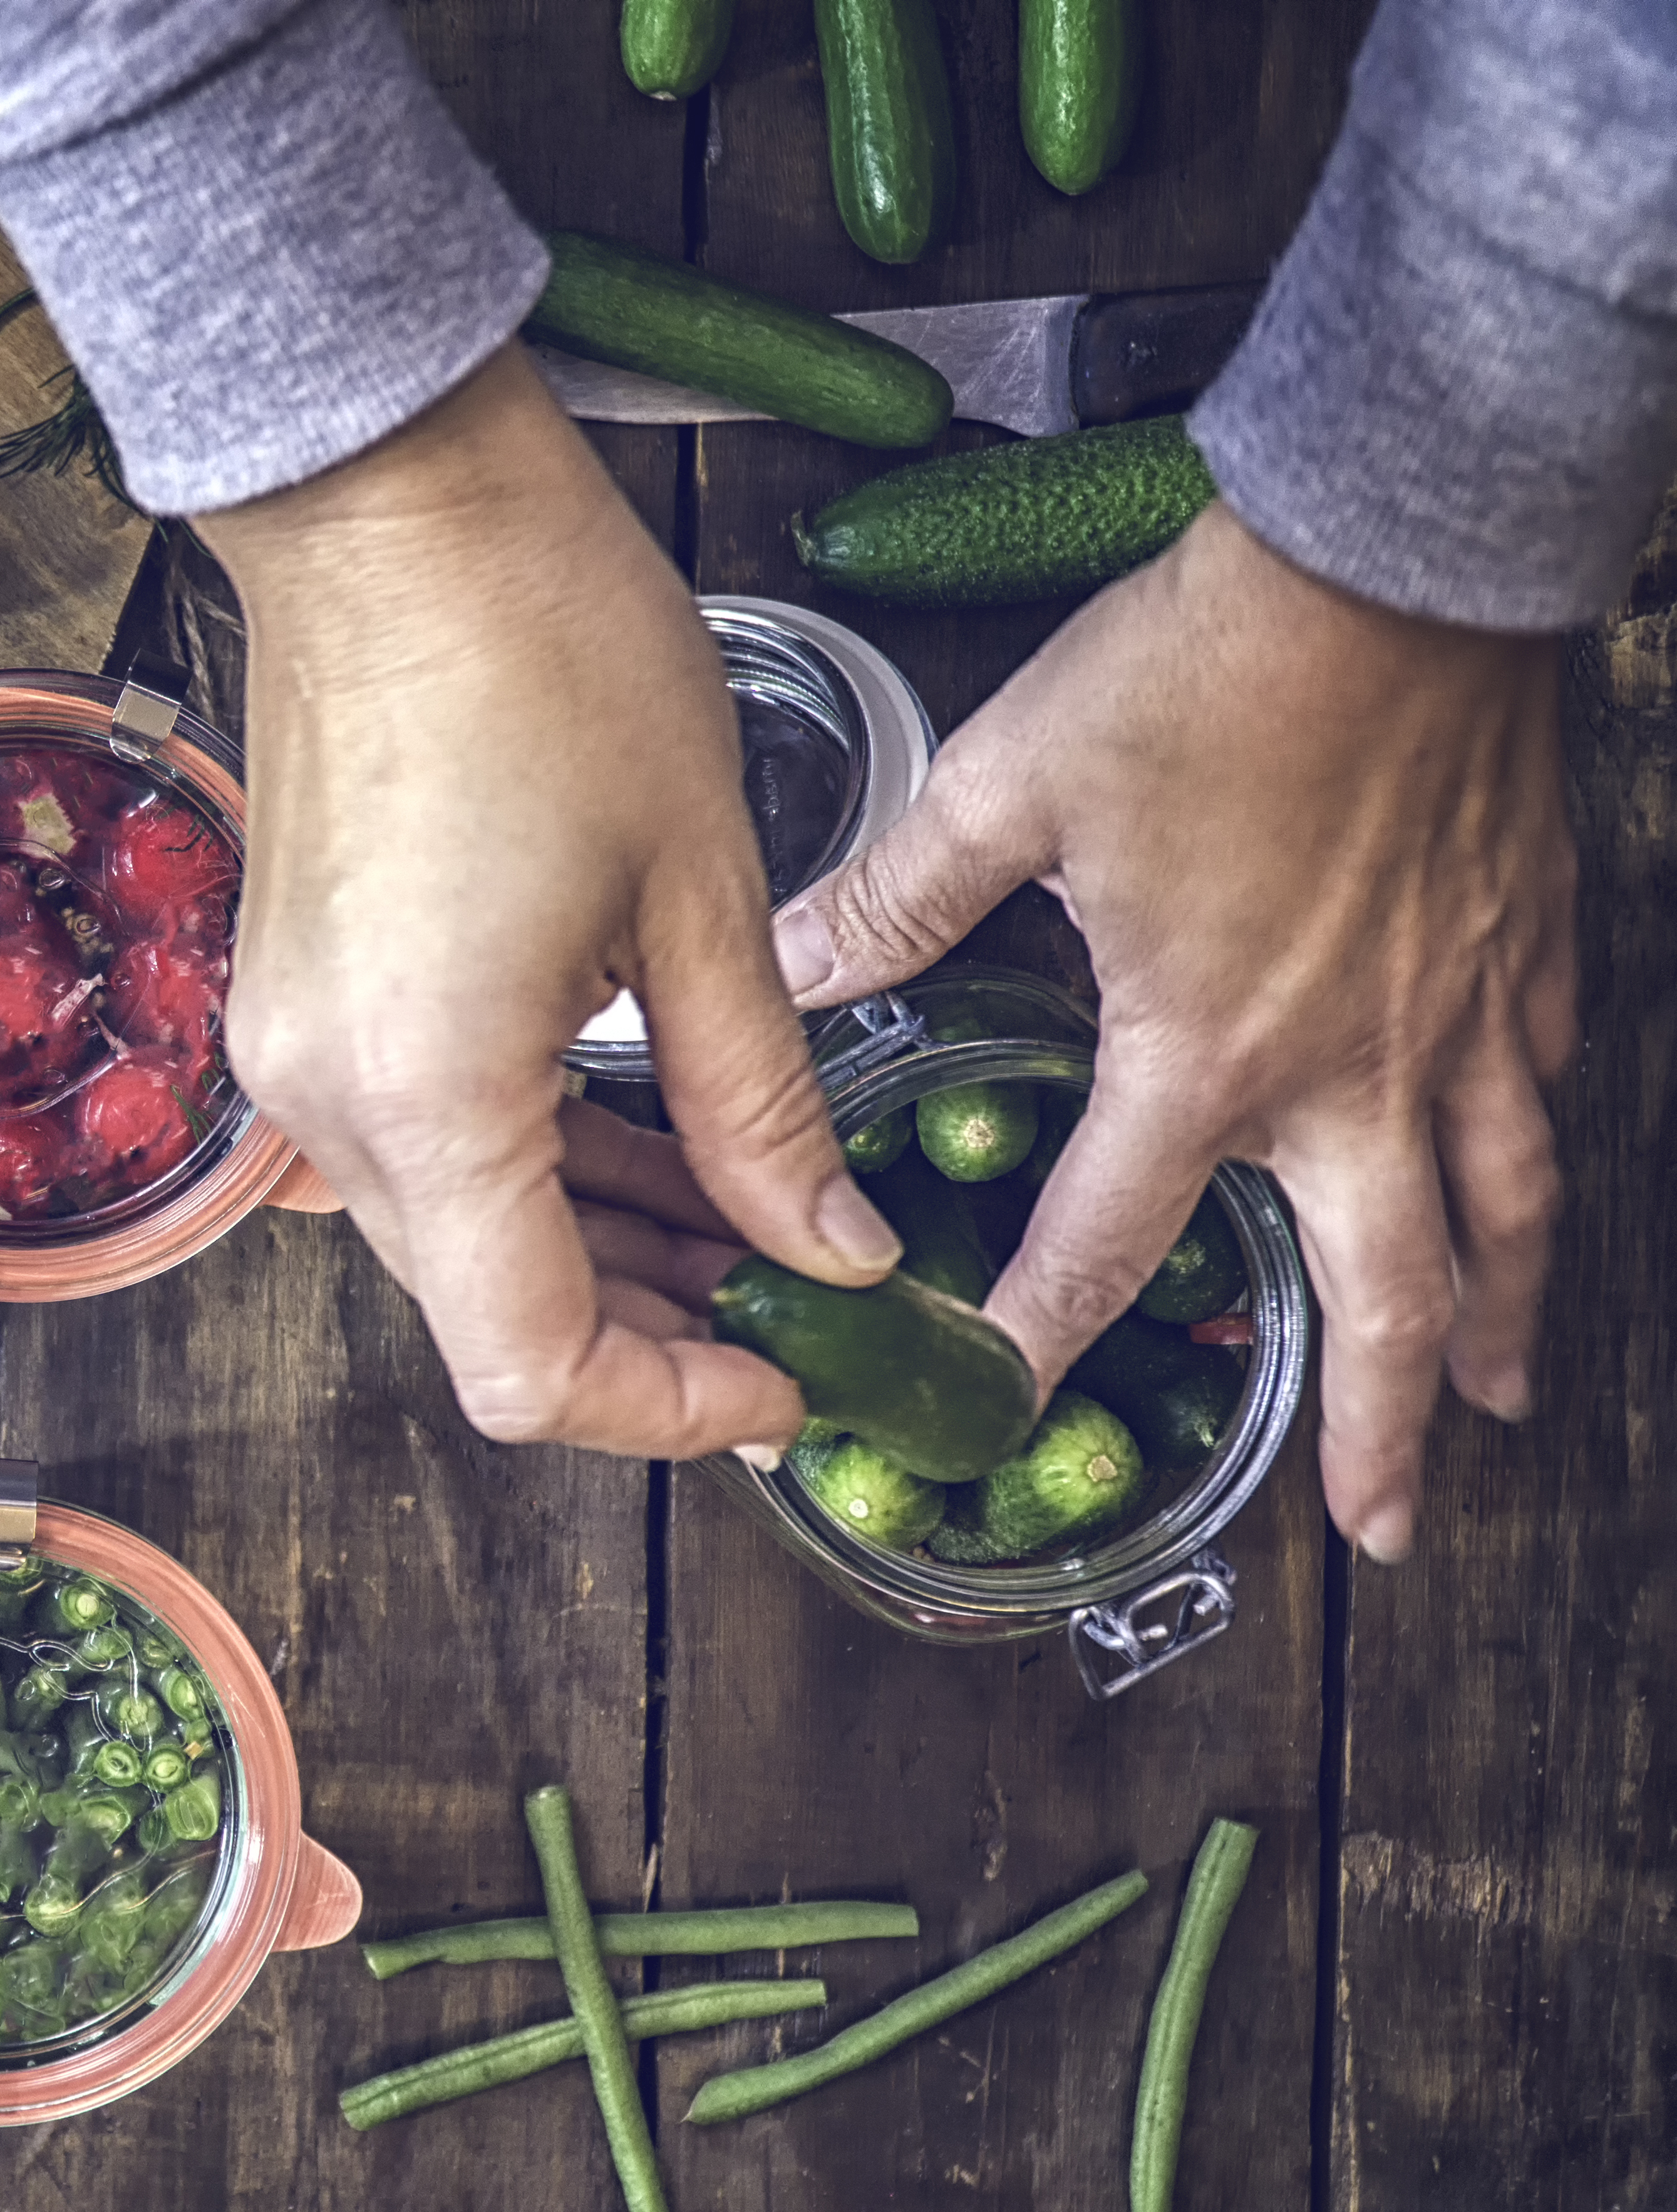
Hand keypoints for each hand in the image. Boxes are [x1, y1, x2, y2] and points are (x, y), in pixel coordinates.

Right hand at [191, 345, 901, 1457]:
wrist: (388, 506)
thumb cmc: (542, 648)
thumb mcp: (702, 895)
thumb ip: (760, 1108)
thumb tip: (832, 1252)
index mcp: (430, 1093)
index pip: (532, 1366)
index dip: (672, 1409)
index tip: (793, 1379)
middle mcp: (330, 1104)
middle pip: (489, 1318)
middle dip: (654, 1339)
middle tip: (805, 1306)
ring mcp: (297, 1058)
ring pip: (456, 1242)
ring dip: (597, 1257)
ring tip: (753, 1223)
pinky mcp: (299, 1006)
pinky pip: (422, 1150)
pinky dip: (534, 1176)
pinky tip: (650, 1142)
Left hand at [770, 502, 1577, 1561]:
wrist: (1392, 560)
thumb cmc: (1205, 671)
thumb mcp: (1010, 785)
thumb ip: (895, 895)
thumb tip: (790, 960)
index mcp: (1206, 1051)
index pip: (1107, 1243)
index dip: (1044, 1334)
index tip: (1005, 1405)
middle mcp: (1350, 1068)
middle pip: (1384, 1297)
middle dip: (1385, 1427)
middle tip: (1381, 1528)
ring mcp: (1458, 1016)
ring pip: (1500, 1218)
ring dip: (1497, 1328)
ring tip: (1499, 1414)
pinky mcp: (1524, 947)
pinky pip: (1544, 1094)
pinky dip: (1538, 1168)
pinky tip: (1528, 1200)